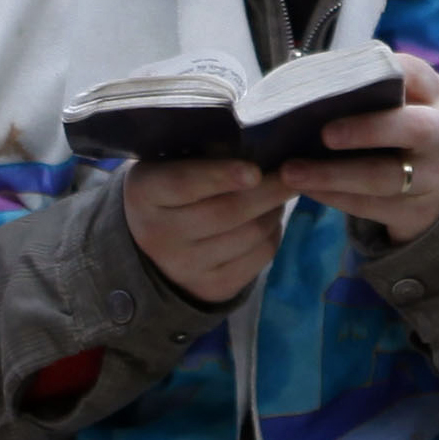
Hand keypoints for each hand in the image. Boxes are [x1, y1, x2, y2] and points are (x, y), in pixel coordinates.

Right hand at [124, 159, 293, 306]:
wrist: (152, 246)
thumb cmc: (172, 190)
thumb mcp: (173, 164)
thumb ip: (206, 155)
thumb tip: (261, 152)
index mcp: (144, 193)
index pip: (183, 184)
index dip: (221, 176)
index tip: (255, 170)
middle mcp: (158, 235)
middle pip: (227, 212)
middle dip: (269, 190)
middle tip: (294, 173)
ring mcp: (185, 267)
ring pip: (251, 234)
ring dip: (274, 210)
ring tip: (278, 194)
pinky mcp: (212, 287)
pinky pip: (260, 256)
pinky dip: (273, 233)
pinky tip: (267, 220)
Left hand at [288, 55, 438, 244]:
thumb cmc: (406, 127)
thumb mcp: (406, 101)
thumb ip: (372, 89)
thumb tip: (310, 83)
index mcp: (438, 96)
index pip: (414, 74)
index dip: (380, 75)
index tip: (341, 81)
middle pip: (413, 129)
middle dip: (367, 130)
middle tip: (325, 134)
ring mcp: (436, 178)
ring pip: (385, 177)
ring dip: (335, 175)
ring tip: (292, 172)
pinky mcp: (417, 212)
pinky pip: (371, 206)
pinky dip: (334, 197)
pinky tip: (306, 188)